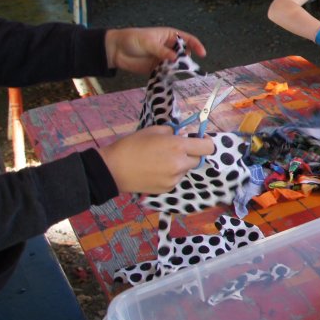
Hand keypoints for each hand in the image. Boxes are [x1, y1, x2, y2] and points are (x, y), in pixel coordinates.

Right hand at [97, 125, 214, 193]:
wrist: (112, 169)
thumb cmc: (131, 146)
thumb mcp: (153, 130)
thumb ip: (173, 132)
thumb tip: (182, 135)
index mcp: (178, 147)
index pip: (207, 147)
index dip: (205, 143)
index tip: (199, 140)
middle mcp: (179, 164)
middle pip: (198, 159)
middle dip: (191, 154)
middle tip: (175, 150)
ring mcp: (174, 178)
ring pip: (185, 169)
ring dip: (179, 164)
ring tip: (159, 161)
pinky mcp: (167, 188)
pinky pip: (175, 179)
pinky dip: (170, 174)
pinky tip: (154, 170)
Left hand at [105, 27, 205, 74]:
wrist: (116, 50)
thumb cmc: (132, 40)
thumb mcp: (148, 42)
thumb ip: (161, 51)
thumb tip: (175, 58)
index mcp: (169, 36)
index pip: (187, 39)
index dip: (196, 45)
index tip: (202, 53)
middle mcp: (169, 47)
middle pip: (184, 53)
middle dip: (186, 59)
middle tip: (183, 65)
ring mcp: (164, 58)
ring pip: (177, 64)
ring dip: (177, 68)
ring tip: (174, 71)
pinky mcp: (157, 68)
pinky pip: (167, 72)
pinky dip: (169, 75)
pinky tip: (168, 76)